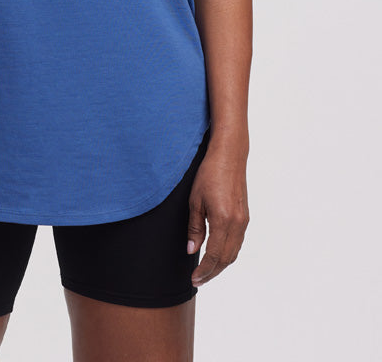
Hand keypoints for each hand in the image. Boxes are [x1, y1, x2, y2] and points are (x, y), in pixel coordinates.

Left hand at [187, 138, 248, 287]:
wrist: (229, 157)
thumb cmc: (209, 175)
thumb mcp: (195, 201)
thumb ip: (194, 228)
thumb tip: (191, 251)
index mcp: (223, 221)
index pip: (213, 256)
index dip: (203, 271)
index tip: (193, 279)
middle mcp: (237, 224)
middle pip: (226, 259)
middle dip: (212, 273)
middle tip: (198, 280)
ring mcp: (243, 221)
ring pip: (233, 253)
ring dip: (220, 265)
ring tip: (206, 271)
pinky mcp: (245, 217)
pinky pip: (237, 243)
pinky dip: (227, 254)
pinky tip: (217, 254)